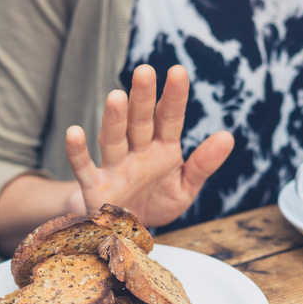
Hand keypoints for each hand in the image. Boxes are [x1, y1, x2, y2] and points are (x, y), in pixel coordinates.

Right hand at [64, 64, 233, 225]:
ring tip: (116, 96)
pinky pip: (84, 168)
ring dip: (114, 119)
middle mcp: (137, 152)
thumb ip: (204, 164)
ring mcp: (115, 167)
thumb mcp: (185, 187)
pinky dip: (78, 152)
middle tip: (144, 71)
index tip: (178, 71)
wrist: (127, 232)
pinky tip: (74, 132)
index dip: (174, 97)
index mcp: (162, 149)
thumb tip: (228, 137)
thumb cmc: (157, 202)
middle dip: (142, 98)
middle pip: (140, 121)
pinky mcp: (95, 187)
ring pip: (113, 139)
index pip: (169, 118)